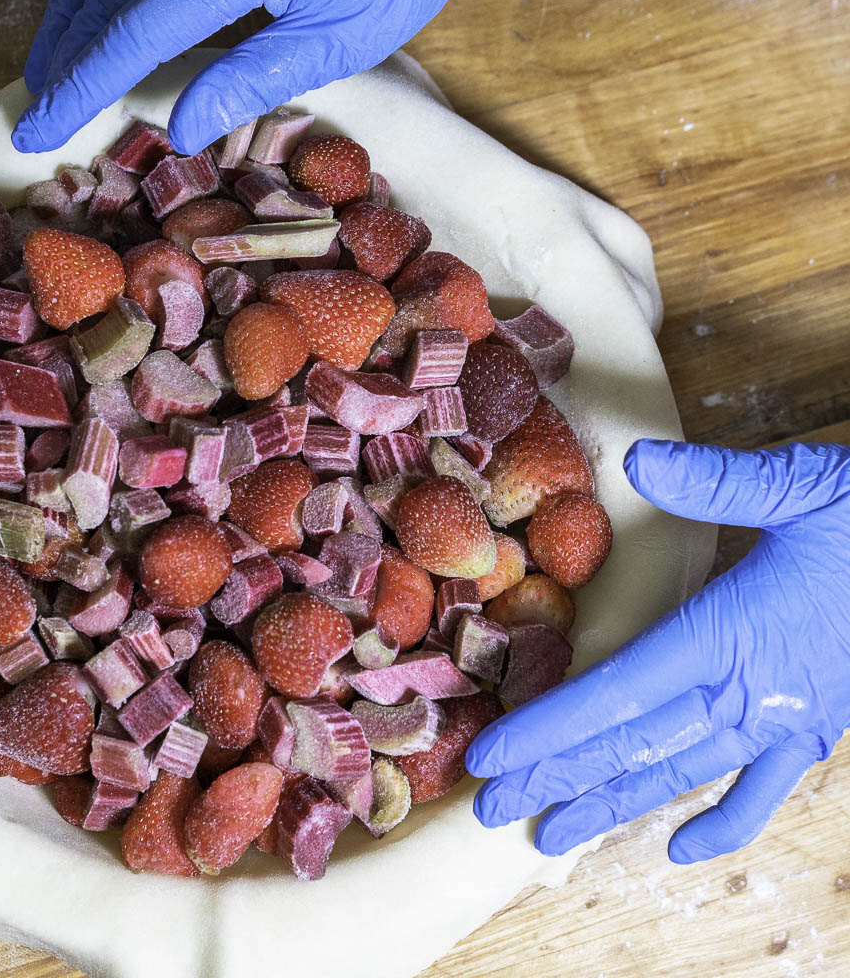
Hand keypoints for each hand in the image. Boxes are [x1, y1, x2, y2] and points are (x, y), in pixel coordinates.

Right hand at [13, 0, 467, 155]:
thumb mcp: (334, 38)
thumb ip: (250, 80)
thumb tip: (180, 129)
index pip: (128, 34)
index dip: (78, 87)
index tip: (37, 127)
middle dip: (61, 51)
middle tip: (35, 106)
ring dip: (71, 14)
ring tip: (53, 68)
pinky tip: (92, 8)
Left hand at [465, 439, 849, 863]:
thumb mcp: (801, 486)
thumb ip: (717, 481)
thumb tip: (638, 458)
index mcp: (728, 631)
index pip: (614, 694)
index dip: (546, 730)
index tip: (490, 759)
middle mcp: (747, 690)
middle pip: (631, 746)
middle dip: (556, 779)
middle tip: (491, 810)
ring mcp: (784, 719)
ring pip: (680, 775)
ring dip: (612, 806)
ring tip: (552, 836)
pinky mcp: (818, 727)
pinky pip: (764, 790)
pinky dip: (724, 823)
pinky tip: (680, 850)